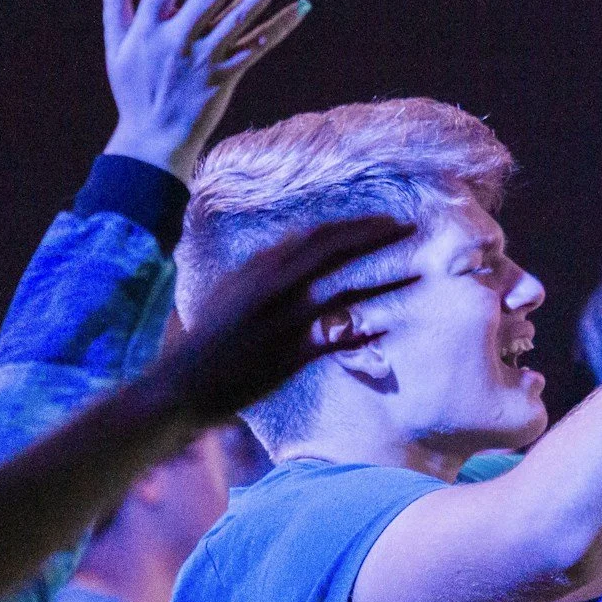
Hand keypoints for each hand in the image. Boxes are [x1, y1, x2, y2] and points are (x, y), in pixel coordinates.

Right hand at [102, 0, 307, 182]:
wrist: (153, 143)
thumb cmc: (133, 90)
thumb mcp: (117, 45)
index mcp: (149, 28)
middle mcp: (179, 40)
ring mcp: (206, 59)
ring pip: (243, 13)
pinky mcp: (227, 77)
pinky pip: (259, 47)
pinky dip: (281, 26)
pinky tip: (302, 5)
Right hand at [158, 217, 416, 419]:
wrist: (185, 382)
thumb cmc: (209, 337)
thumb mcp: (233, 290)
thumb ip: (265, 270)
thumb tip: (294, 251)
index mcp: (260, 267)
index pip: (316, 235)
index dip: (354, 225)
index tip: (385, 220)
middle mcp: (274, 286)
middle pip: (334, 251)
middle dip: (374, 236)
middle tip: (409, 229)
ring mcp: (283, 320)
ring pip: (343, 289)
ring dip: (382, 277)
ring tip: (415, 271)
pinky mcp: (289, 355)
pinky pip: (335, 338)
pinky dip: (362, 330)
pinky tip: (387, 326)